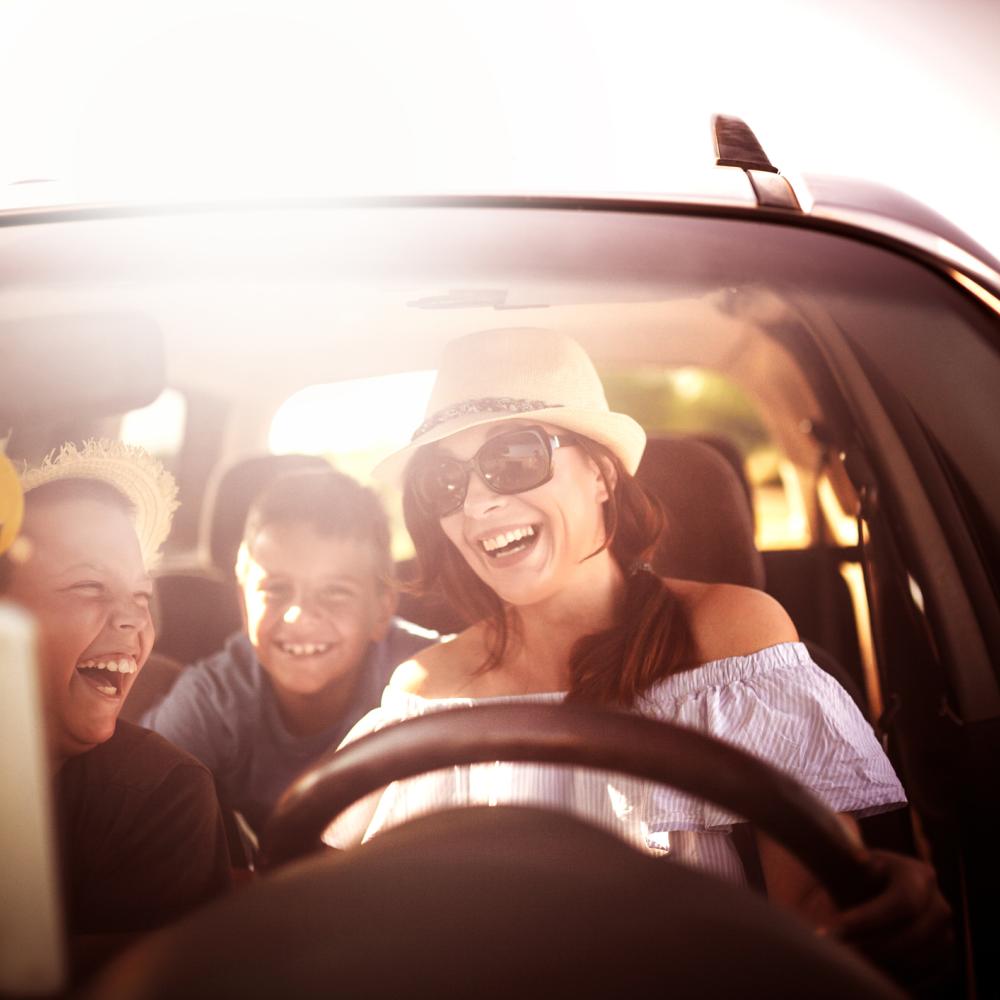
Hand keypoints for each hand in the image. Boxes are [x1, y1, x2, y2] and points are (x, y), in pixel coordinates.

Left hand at [821, 849, 955, 992]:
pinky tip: (870, 971)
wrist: (875, 891)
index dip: (871, 917)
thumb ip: (850, 860)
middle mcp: (939, 904)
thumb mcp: (853, 864)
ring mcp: (945, 932)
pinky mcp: (944, 956)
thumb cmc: (859, 876)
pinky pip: (928, 976)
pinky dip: (899, 977)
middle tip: (840, 949)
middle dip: (874, 945)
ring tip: (850, 960)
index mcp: (919, 875)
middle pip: (913, 935)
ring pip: (921, 959)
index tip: (839, 926)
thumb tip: (858, 858)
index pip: (902, 902)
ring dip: (884, 964)